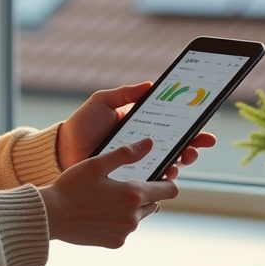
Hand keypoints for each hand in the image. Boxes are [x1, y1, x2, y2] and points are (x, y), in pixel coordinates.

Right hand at [38, 138, 178, 248]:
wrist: (51, 216)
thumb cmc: (72, 186)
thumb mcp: (97, 163)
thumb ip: (126, 153)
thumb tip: (150, 143)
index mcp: (133, 194)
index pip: (170, 190)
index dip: (167, 182)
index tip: (158, 176)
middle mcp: (134, 216)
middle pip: (155, 203)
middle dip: (145, 193)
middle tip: (123, 183)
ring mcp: (125, 232)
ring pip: (140, 216)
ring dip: (131, 207)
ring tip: (107, 198)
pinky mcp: (115, 242)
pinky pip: (125, 228)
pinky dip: (118, 220)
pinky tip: (100, 212)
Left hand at [57, 83, 218, 170]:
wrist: (62, 151)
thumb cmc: (82, 125)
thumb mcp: (102, 102)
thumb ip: (124, 94)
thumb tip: (150, 84)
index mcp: (141, 126)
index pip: (172, 125)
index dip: (190, 127)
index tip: (203, 127)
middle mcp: (143, 146)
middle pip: (176, 146)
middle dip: (192, 146)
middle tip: (196, 146)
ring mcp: (138, 164)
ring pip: (169, 164)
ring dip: (181, 161)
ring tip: (184, 157)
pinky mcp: (129, 179)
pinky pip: (151, 181)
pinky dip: (162, 178)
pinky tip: (167, 173)